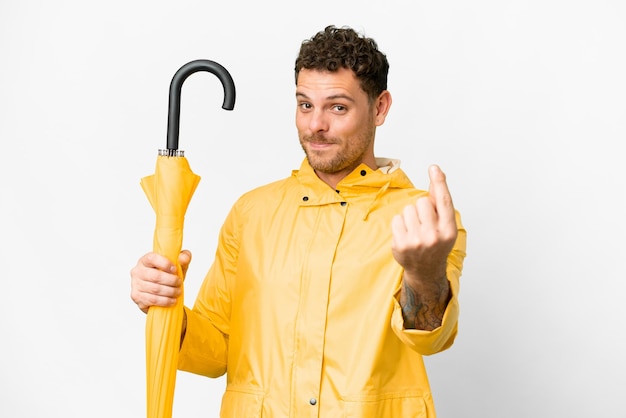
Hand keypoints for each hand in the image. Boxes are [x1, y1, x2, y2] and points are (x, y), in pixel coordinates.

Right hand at [130, 250, 190, 312]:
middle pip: (155, 276)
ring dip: (170, 292)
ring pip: (155, 289)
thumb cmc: (167, 276)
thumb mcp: (178, 266)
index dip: (165, 264)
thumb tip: (184, 258)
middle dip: (171, 281)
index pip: (152, 258)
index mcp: (145, 260)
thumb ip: (183, 258)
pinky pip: (153, 300)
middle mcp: (137, 271)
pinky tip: (172, 300)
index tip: (175, 270)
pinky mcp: (137, 297)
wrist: (160, 292)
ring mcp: (135, 285)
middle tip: (179, 283)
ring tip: (177, 292)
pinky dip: (165, 301)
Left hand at [391, 165, 456, 282]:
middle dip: (422, 208)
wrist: (425, 270)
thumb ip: (441, 202)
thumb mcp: (445, 225)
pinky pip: (396, 219)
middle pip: (422, 202)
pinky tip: (406, 235)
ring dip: (410, 216)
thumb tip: (438, 175)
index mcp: (448, 230)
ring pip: (408, 209)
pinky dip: (400, 224)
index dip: (439, 183)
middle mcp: (433, 236)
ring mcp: (416, 241)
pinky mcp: (400, 244)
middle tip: (425, 223)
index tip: (434, 168)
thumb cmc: (436, 243)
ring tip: (415, 230)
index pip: (444, 202)